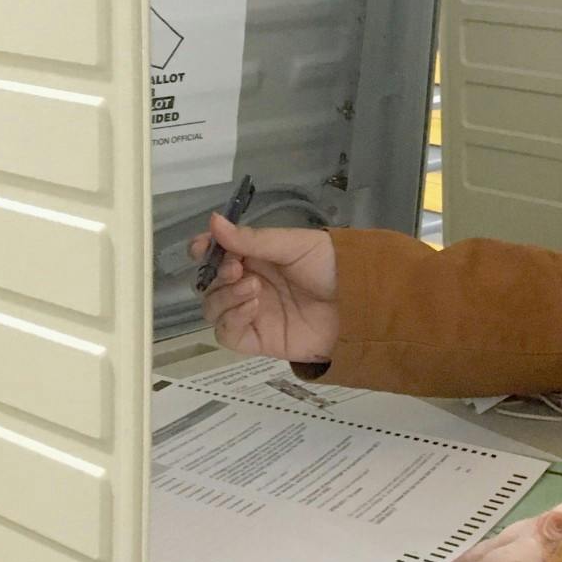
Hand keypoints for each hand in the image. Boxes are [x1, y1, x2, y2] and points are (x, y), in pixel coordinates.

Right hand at [187, 213, 339, 363]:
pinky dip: (232, 319)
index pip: (218, 253)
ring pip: (213, 307)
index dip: (204, 250)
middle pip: (209, 282)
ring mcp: (252, 312)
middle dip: (216, 274)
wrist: (360, 304)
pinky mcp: (257, 339)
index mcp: (257, 257)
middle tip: (236, 268)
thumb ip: (252, 239)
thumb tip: (214, 221)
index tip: (201, 247)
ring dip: (224, 295)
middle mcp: (250, 283)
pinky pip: (227, 333)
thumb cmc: (332, 266)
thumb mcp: (293, 245)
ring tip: (254, 287)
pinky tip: (253, 306)